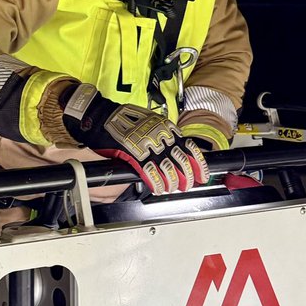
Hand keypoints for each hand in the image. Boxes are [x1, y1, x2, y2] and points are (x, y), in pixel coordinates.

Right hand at [61, 83, 208, 194]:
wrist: (102, 117)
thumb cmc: (123, 119)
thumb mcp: (150, 122)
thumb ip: (163, 135)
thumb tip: (173, 151)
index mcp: (166, 129)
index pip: (190, 148)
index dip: (199, 164)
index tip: (203, 174)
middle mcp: (161, 137)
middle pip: (182, 161)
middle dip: (188, 177)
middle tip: (188, 185)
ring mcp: (148, 147)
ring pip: (169, 170)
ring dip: (173, 183)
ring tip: (173, 189)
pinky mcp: (135, 155)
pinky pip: (151, 173)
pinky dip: (157, 183)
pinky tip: (159, 189)